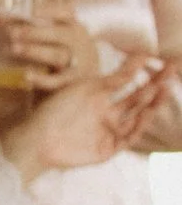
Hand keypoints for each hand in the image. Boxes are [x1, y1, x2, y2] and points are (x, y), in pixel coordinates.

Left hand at [0, 6, 95, 95]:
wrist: (82, 84)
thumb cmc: (59, 54)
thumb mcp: (55, 38)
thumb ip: (33, 28)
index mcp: (74, 27)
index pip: (66, 14)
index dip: (49, 11)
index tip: (32, 12)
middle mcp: (78, 43)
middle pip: (58, 35)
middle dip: (34, 32)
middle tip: (12, 32)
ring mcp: (76, 63)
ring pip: (56, 56)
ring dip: (34, 51)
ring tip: (14, 49)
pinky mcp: (69, 82)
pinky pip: (55, 81)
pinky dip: (40, 79)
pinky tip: (26, 76)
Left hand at [5, 53, 168, 179]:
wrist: (36, 140)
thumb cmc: (53, 111)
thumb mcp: (83, 88)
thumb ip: (111, 78)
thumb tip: (131, 57)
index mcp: (98, 96)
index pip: (127, 79)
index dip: (142, 69)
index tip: (157, 56)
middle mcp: (106, 113)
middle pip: (137, 97)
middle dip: (156, 84)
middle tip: (174, 70)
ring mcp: (108, 131)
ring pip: (136, 116)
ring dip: (151, 104)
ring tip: (165, 88)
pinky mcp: (107, 149)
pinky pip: (128, 137)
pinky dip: (138, 125)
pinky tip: (147, 112)